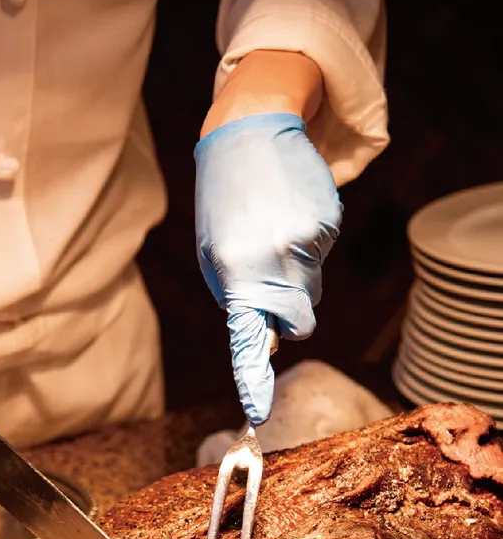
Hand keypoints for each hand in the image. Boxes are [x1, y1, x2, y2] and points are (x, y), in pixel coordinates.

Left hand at [195, 112, 341, 425]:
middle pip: (297, 323)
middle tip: (270, 276)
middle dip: (289, 313)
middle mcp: (268, 263)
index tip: (257, 409)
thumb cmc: (226, 200)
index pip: (246, 339)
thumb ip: (237, 297)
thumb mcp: (213, 252)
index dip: (253, 377)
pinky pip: (322, 257)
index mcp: (232, 274)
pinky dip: (309, 245)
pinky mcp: (325, 225)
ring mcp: (300, 244)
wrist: (251, 129)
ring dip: (297, 274)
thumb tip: (267, 337)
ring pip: (312, 291)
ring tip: (274, 230)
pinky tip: (290, 214)